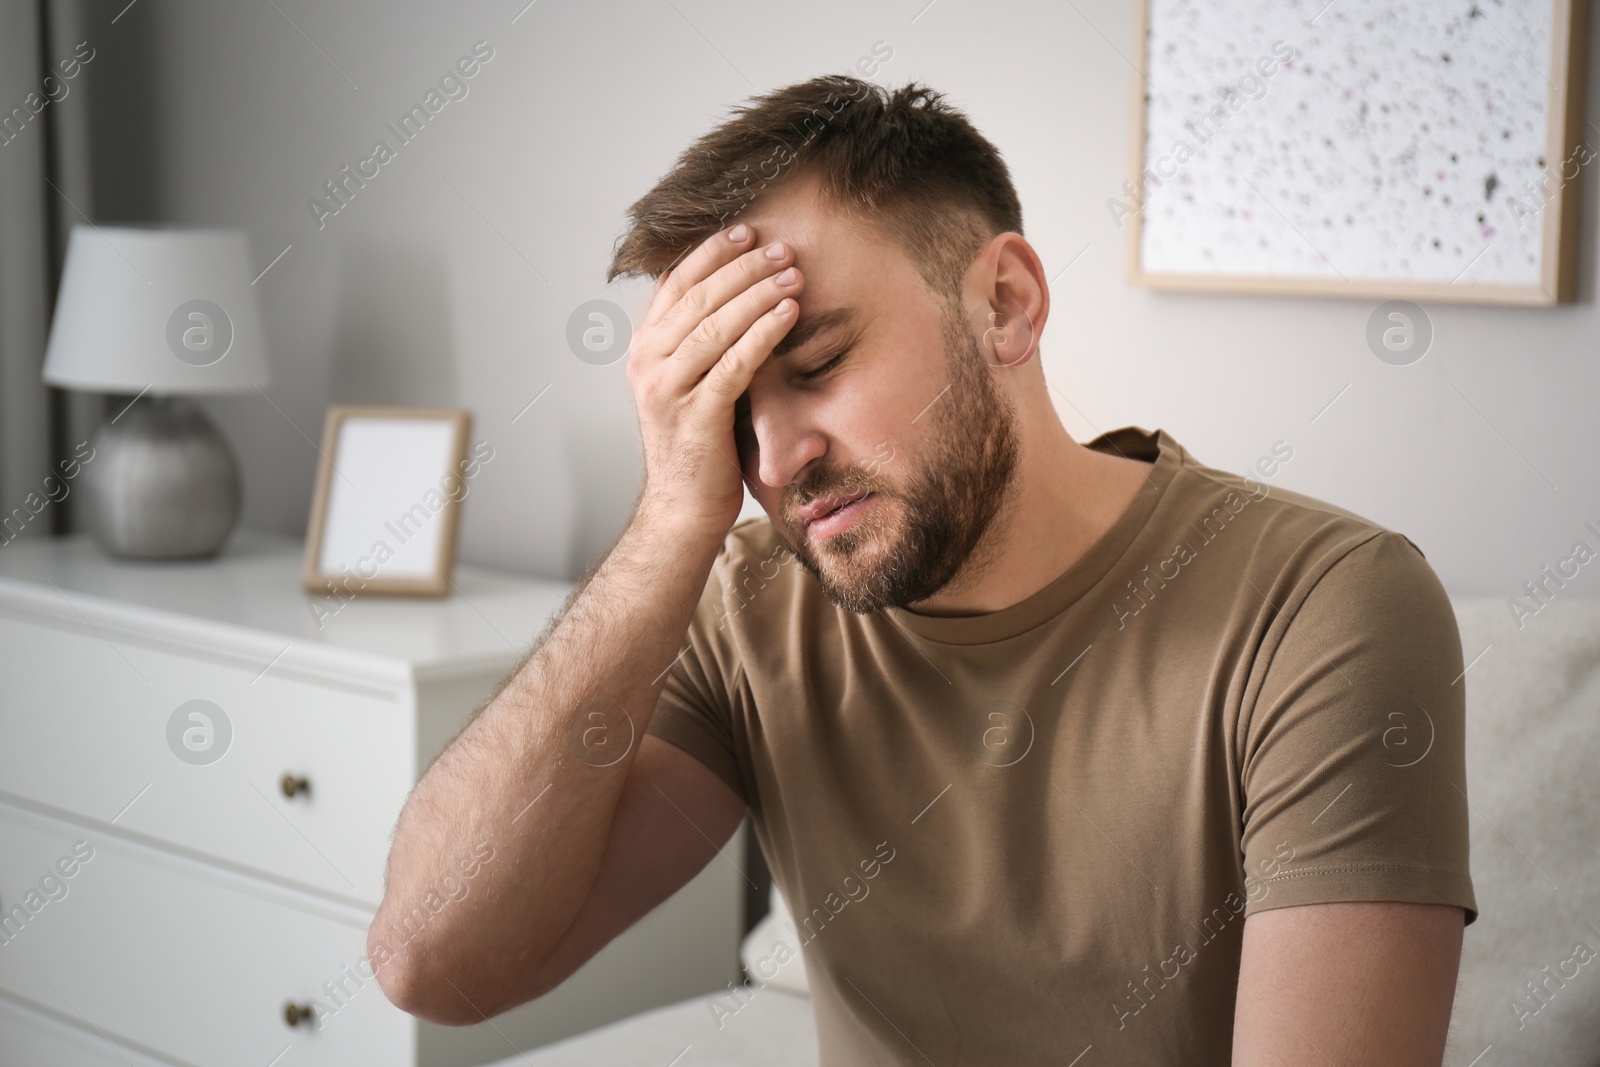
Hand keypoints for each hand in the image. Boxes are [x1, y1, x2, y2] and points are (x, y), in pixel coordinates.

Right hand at [627, 224, 803, 534]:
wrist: (683, 510)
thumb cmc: (698, 445)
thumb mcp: (692, 384)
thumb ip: (702, 343)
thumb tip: (737, 294)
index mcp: (644, 350)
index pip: (675, 284)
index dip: (711, 253)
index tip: (747, 230)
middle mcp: (648, 364)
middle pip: (698, 298)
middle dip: (743, 267)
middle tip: (782, 248)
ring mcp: (668, 390)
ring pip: (715, 325)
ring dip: (757, 293)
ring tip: (794, 274)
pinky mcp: (696, 416)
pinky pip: (733, 363)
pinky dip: (763, 333)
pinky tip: (788, 313)